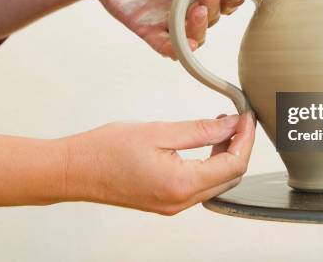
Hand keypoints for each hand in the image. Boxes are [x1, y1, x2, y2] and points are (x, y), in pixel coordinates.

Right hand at [63, 113, 254, 214]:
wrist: (75, 170)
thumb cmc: (106, 150)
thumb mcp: (158, 131)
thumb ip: (199, 130)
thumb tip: (231, 125)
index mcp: (182, 184)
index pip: (233, 165)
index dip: (246, 139)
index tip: (247, 117)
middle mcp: (181, 201)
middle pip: (230, 177)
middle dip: (240, 147)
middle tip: (238, 120)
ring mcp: (173, 205)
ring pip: (216, 182)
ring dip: (225, 155)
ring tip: (221, 127)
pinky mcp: (166, 201)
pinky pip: (200, 186)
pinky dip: (209, 164)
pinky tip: (204, 144)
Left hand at [83, 0, 245, 57]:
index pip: (223, 0)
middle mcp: (186, 6)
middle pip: (212, 18)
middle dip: (215, 6)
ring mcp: (169, 20)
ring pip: (195, 36)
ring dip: (200, 27)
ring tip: (197, 10)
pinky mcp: (150, 31)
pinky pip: (168, 47)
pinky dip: (180, 49)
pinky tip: (188, 44)